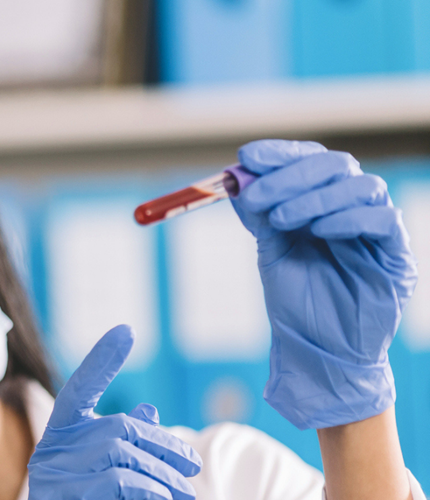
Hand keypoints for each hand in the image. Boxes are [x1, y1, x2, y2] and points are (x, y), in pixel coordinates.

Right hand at [28, 325, 202, 499]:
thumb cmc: (85, 497)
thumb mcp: (102, 465)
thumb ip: (123, 438)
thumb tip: (152, 410)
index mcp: (58, 433)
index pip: (77, 390)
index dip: (100, 360)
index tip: (127, 329)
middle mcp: (49, 452)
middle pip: (116, 432)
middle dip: (162, 448)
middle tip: (194, 467)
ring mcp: (53, 480)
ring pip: (122, 464)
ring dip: (163, 479)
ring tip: (187, 494)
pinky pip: (117, 489)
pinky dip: (149, 493)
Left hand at [231, 140, 416, 429]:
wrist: (318, 350)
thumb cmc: (297, 301)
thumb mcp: (271, 252)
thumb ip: (259, 216)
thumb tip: (235, 178)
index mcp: (322, 202)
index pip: (310, 160)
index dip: (281, 153)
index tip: (247, 157)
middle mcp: (352, 209)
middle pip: (336, 166)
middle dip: (292, 175)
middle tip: (258, 195)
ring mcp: (377, 230)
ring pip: (362, 187)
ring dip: (316, 197)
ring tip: (282, 219)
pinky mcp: (397, 256)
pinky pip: (385, 221)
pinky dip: (349, 218)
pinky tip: (321, 231)